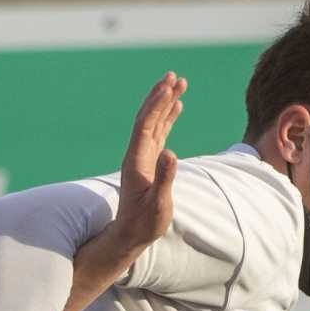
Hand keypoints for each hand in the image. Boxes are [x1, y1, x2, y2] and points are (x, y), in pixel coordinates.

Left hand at [111, 71, 184, 256]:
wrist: (131, 235)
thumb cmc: (145, 224)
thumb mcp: (158, 205)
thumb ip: (164, 179)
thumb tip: (171, 153)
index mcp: (136, 161)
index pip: (146, 126)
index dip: (156, 105)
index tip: (169, 87)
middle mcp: (137, 155)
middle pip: (147, 118)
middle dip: (160, 95)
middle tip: (173, 75)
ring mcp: (142, 157)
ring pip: (153, 122)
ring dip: (164, 102)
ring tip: (178, 83)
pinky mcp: (149, 161)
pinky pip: (158, 133)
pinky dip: (167, 117)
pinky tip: (176, 107)